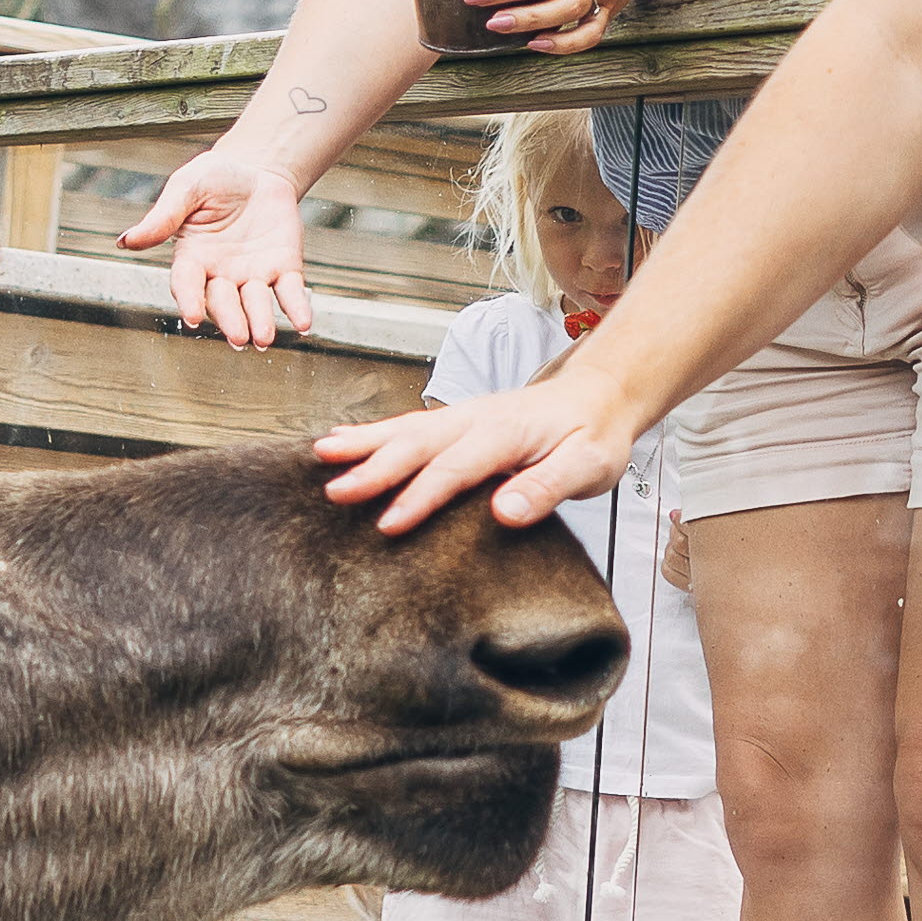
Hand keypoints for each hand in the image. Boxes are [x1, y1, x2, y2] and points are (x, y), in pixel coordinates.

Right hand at [117, 149, 315, 346]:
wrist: (256, 171)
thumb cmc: (213, 179)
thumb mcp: (186, 188)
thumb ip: (163, 216)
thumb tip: (126, 241)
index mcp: (192, 257)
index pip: (187, 284)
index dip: (189, 300)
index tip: (192, 318)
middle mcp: (221, 274)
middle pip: (223, 302)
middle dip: (231, 320)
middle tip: (239, 337)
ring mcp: (254, 275)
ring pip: (256, 303)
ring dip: (261, 321)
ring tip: (264, 339)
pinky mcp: (284, 268)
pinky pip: (290, 292)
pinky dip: (297, 308)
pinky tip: (303, 322)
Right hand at [321, 365, 632, 534]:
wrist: (600, 396)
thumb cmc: (594, 435)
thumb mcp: (589, 465)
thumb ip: (548, 487)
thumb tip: (504, 511)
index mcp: (506, 433)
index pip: (455, 468)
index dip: (420, 497)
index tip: (388, 524)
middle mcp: (476, 418)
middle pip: (418, 443)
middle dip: (374, 467)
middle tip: (335, 491)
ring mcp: (462, 416)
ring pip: (405, 429)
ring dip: (363, 442)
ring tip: (321, 455)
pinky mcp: (456, 421)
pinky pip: (408, 426)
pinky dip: (373, 433)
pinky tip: (343, 440)